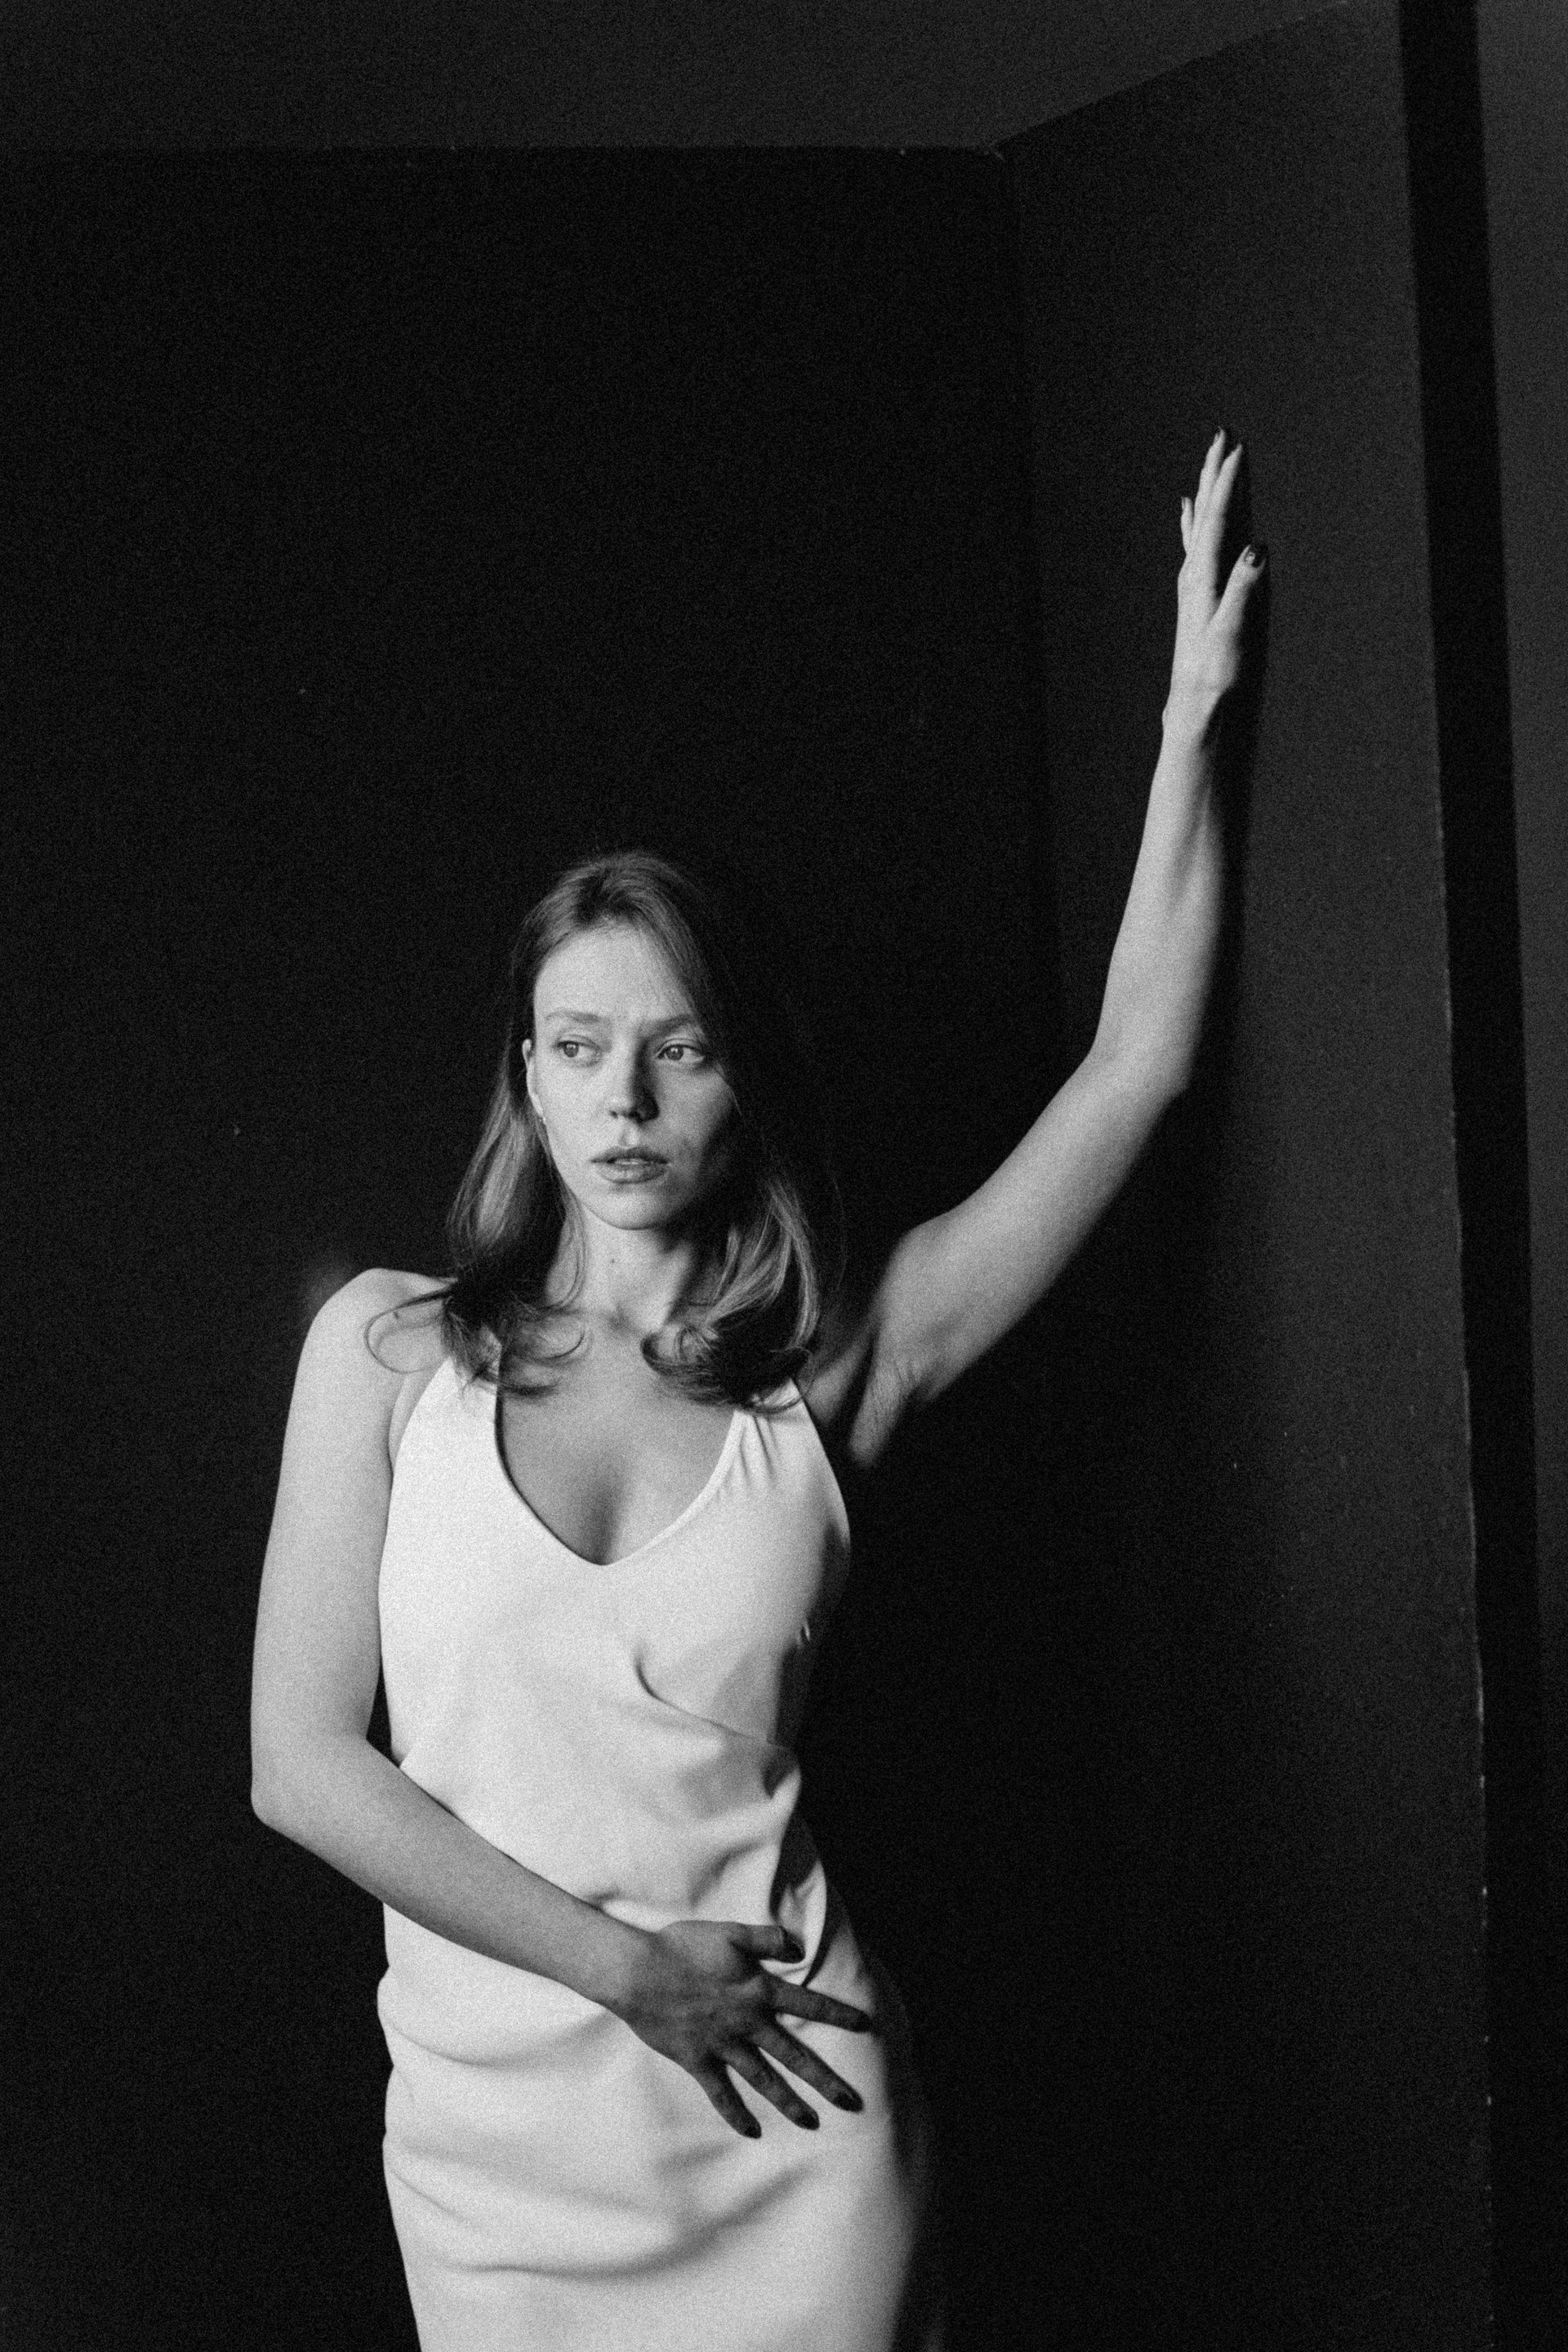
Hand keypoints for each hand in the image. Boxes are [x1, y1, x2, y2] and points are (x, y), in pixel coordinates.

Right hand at [606, 1918, 874, 2137]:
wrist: (639, 1973)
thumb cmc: (683, 1947)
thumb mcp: (730, 1932)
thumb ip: (766, 1939)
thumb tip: (798, 1946)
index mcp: (758, 1990)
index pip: (807, 2003)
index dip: (837, 2013)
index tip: (864, 2026)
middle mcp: (747, 2023)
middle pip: (794, 2054)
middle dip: (823, 2079)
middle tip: (850, 2101)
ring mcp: (723, 2045)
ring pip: (764, 2079)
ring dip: (789, 2102)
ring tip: (811, 2122)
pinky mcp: (698, 2061)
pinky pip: (721, 2094)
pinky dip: (736, 2113)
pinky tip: (752, 2131)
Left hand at [1167, 429, 1265, 722]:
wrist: (1194, 704)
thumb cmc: (1214, 673)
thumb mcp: (1232, 631)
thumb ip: (1244, 588)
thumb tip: (1257, 548)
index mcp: (1202, 578)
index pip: (1216, 519)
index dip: (1228, 484)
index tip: (1238, 451)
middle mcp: (1192, 574)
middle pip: (1204, 512)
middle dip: (1214, 473)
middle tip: (1221, 436)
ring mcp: (1192, 583)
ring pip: (1199, 523)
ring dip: (1206, 490)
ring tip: (1210, 464)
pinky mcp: (1195, 594)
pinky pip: (1195, 543)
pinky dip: (1193, 520)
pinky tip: (1188, 510)